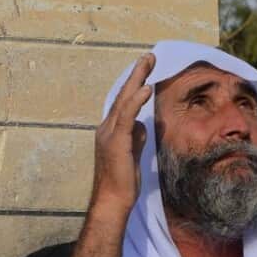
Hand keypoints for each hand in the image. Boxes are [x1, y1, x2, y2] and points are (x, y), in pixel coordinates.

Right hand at [91, 53, 155, 215]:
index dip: (134, 85)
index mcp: (111, 131)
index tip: (145, 69)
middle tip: (149, 56)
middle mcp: (107, 128)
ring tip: (148, 62)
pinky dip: (136, 101)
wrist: (113, 200)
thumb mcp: (132, 154)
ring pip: (124, 100)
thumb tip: (143, 126)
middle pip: (123, 95)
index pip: (124, 103)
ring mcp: (110, 133)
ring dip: (137, 79)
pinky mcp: (117, 141)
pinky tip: (145, 88)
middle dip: (136, 74)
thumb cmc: (123, 181)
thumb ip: (136, 138)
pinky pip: (127, 116)